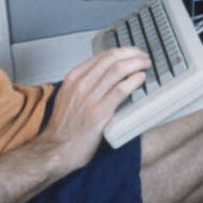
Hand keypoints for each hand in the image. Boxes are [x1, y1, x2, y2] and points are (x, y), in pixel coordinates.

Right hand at [33, 47, 149, 174]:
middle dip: (132, 54)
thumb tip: (106, 74)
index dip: (122, 52)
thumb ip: (84, 84)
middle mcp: (81, 84)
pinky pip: (120, 90)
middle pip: (112, 58)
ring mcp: (89, 97)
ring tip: (146, 65)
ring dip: (137, 64)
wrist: (55, 150)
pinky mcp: (99, 112)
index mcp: (74, 78)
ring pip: (118, 70)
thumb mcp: (68, 96)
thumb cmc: (64, 126)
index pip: (102, 56)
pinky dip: (134, 81)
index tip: (133, 53)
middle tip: (144, 57)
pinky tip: (142, 78)